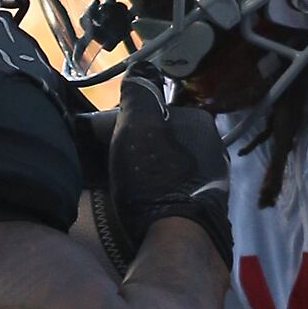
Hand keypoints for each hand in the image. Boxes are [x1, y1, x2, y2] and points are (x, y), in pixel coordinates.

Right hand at [105, 65, 231, 267]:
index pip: (149, 112)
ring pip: (160, 167)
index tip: (96, 139)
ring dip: (135, 173)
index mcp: (199, 122)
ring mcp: (208, 182)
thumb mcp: (139, 125)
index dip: (117, 123)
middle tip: (100, 166)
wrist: (178, 241)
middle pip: (155, 141)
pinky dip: (147, 194)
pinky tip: (132, 206)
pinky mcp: (201, 211)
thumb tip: (140, 67)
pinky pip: (166, 192)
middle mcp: (211, 149)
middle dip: (126, 149)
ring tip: (111, 188)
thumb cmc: (157, 178)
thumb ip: (139, 93)